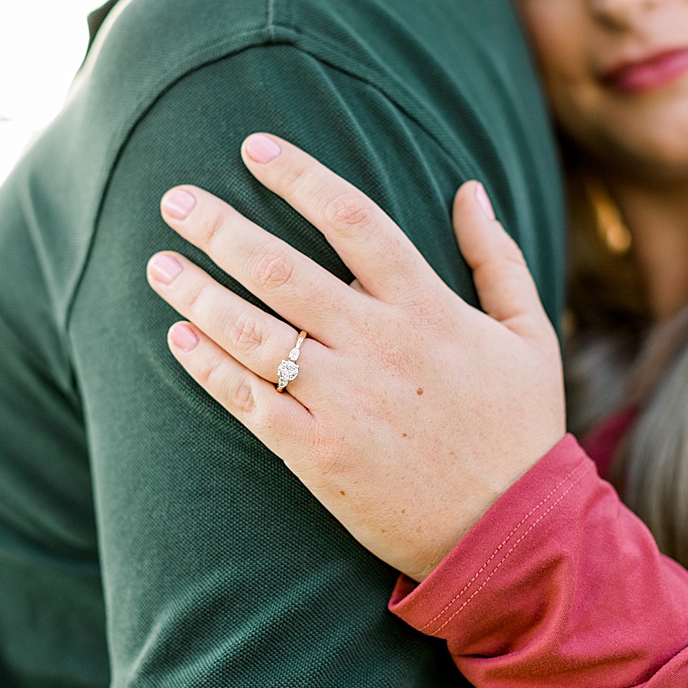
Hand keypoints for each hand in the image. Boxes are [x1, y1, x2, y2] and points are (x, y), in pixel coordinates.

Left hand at [145, 133, 565, 581]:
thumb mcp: (529, 335)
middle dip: (221, 228)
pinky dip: (209, 367)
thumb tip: (469, 188)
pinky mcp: (318, 455)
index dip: (300, 178)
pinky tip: (178, 337)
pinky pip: (249, 401)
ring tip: (159, 264)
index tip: (253, 148)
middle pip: (283, 270)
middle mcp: (381, 348)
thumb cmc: (518, 430)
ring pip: (254, 334)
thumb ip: (494, 258)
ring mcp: (345, 403)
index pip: (355, 221)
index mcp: (430, 310)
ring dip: (198, 294)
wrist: (513, 538)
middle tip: (174, 200)